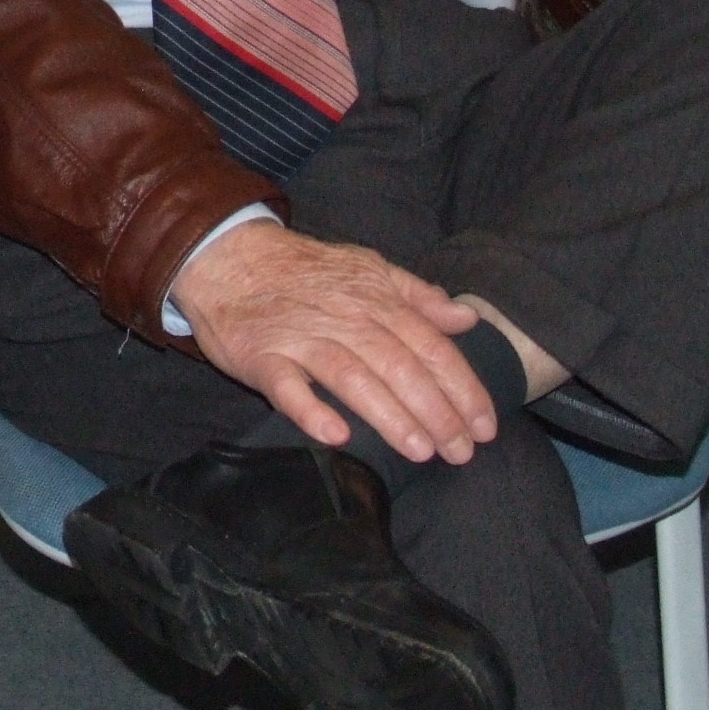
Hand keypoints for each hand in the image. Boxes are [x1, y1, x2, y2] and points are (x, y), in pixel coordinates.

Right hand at [171, 223, 493, 465]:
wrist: (225, 255)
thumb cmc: (302, 270)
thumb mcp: (365, 267)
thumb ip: (416, 294)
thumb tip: (465, 319)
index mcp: (374, 300)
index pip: (430, 347)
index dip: (462, 388)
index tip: (484, 426)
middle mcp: (343, 319)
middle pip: (400, 367)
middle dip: (437, 413)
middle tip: (460, 453)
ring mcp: (300, 339)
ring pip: (353, 378)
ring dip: (389, 416)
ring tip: (420, 451)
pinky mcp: (260, 356)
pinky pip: (286, 386)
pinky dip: (309, 409)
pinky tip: (334, 434)